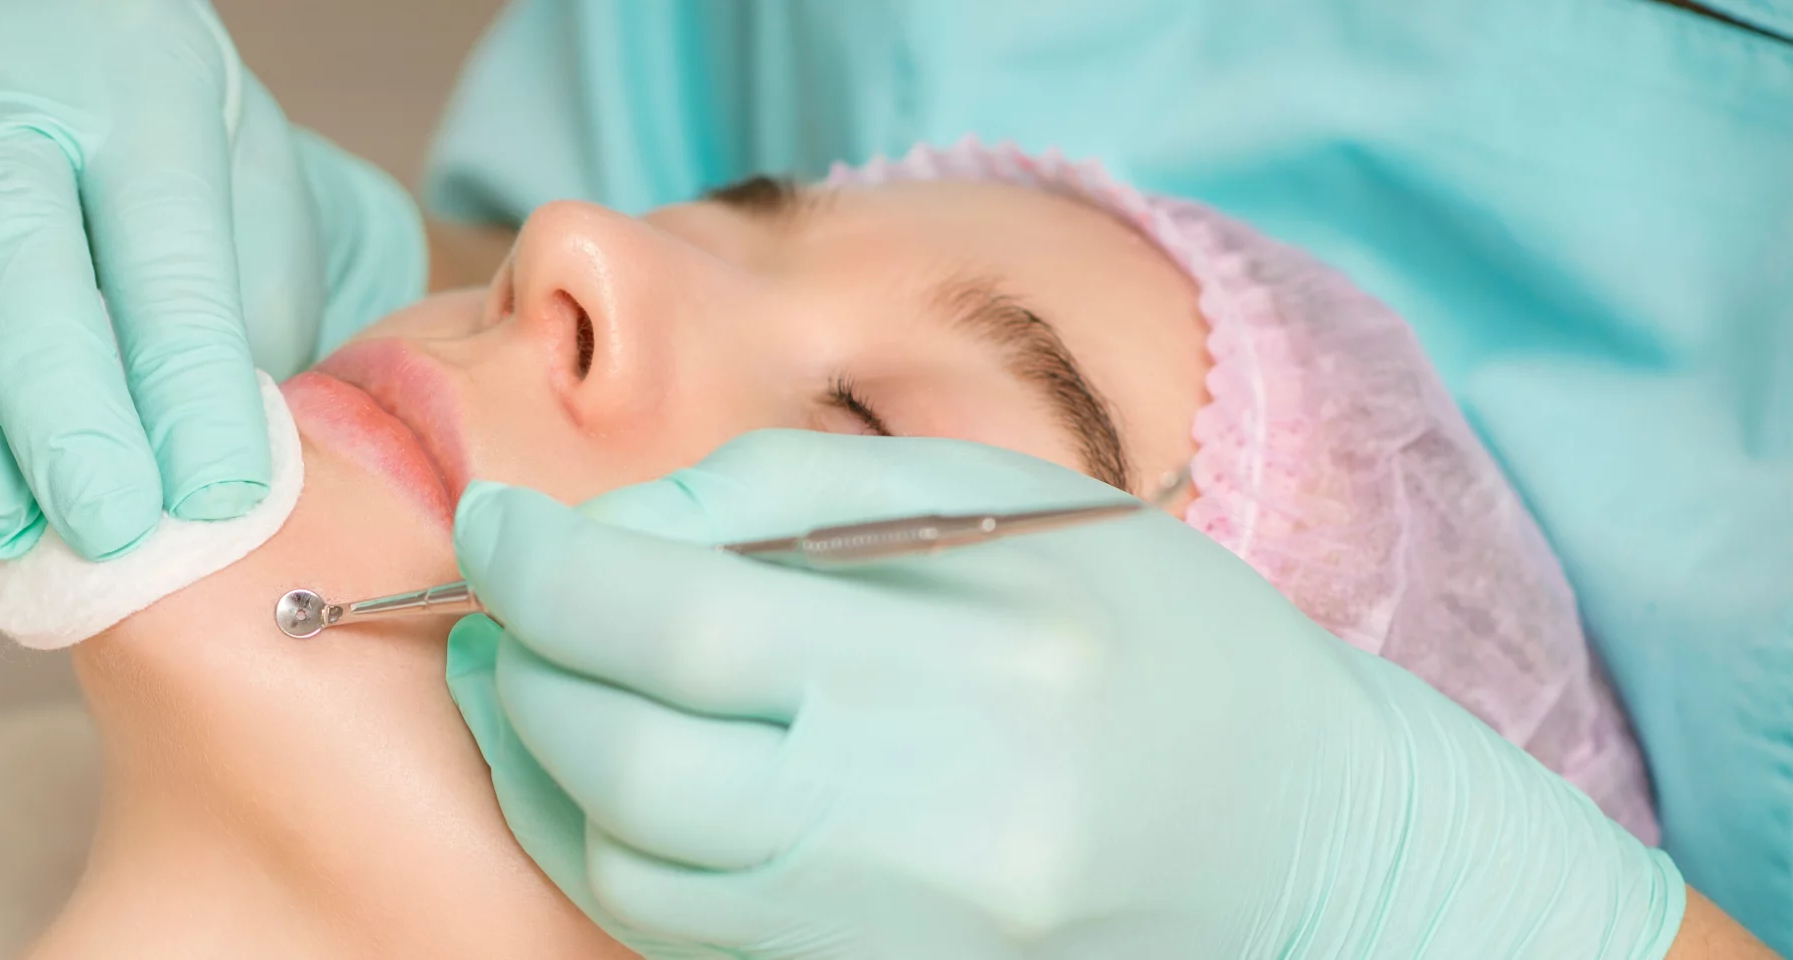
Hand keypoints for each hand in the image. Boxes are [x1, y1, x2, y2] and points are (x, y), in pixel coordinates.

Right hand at [0, 0, 422, 558]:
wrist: (109, 91)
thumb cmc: (205, 187)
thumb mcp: (266, 236)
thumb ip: (241, 348)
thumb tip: (196, 494)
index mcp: (149, 87)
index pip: (164, 240)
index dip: (186, 384)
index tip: (212, 499)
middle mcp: (4, 86)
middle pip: (3, 233)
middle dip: (55, 406)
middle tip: (106, 526)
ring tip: (9, 518)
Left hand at [446, 430, 1685, 957]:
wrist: (1303, 836)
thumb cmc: (1159, 636)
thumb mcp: (1006, 504)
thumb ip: (787, 494)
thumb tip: (601, 533)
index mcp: (984, 673)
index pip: (684, 628)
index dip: (544, 571)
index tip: (488, 523)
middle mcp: (939, 834)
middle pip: (630, 770)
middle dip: (520, 672)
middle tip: (495, 604)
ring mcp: (906, 939)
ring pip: (631, 877)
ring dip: (538, 770)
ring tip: (526, 680)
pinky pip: (685, 938)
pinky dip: (608, 852)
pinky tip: (602, 772)